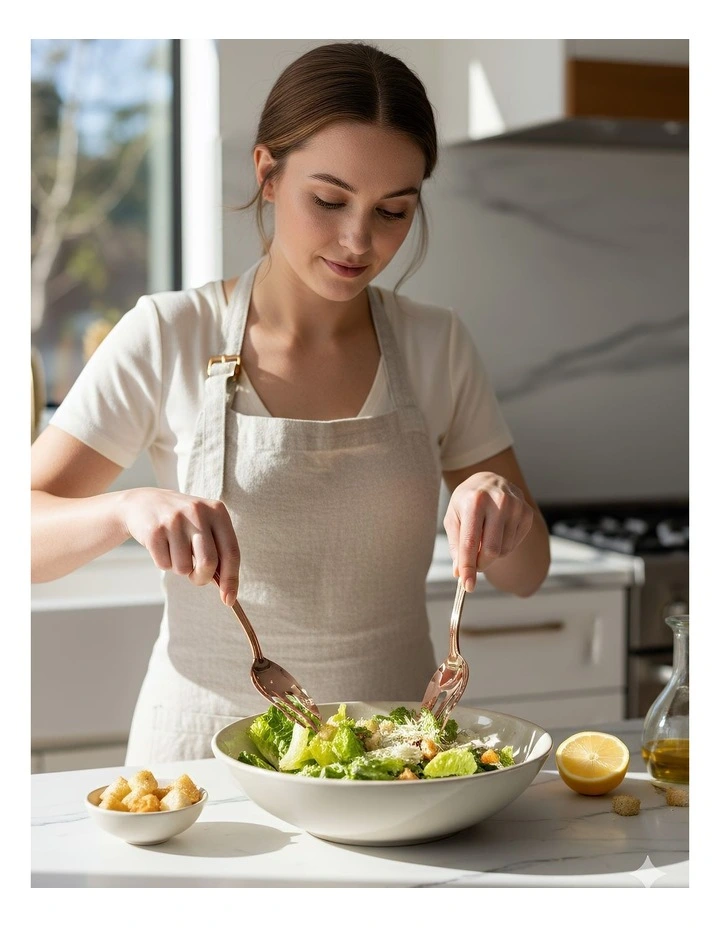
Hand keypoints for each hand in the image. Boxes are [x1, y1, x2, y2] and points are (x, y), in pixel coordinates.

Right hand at [118, 488, 240, 605]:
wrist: (144, 503)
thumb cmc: (183, 523)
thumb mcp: (204, 527)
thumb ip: (218, 551)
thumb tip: (228, 591)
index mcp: (217, 511)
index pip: (231, 552)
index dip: (231, 580)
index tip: (229, 600)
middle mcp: (198, 512)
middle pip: (209, 563)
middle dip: (202, 578)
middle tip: (195, 576)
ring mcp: (175, 520)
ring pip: (184, 568)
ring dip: (179, 568)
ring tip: (175, 550)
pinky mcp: (154, 530)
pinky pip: (164, 564)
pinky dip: (164, 563)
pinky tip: (161, 545)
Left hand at [443, 471, 534, 591]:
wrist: (489, 481)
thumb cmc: (467, 502)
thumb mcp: (453, 517)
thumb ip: (456, 545)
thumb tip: (459, 572)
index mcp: (475, 501)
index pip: (470, 542)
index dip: (468, 567)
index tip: (467, 586)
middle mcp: (498, 501)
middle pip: (491, 550)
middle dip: (480, 564)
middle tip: (473, 566)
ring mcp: (517, 506)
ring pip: (504, 550)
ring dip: (491, 554)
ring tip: (483, 538)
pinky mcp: (527, 513)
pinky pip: (514, 544)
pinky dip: (503, 546)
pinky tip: (497, 532)